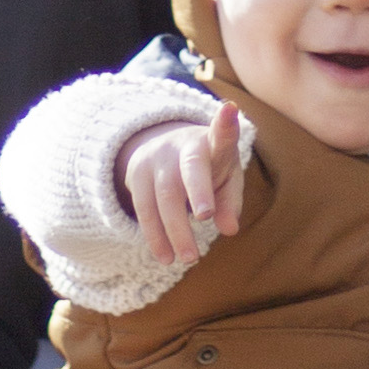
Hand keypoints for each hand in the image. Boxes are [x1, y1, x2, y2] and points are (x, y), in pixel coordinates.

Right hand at [118, 100, 248, 272]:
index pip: (221, 132)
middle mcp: (182, 145)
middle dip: (196, 201)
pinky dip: (155, 235)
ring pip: (162, 196)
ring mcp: (156, 157)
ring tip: (187, 258)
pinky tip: (165, 255)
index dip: (225, 124)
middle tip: (201, 245)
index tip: (230, 110)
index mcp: (212, 142)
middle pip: (188, 171)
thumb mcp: (226, 178)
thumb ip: (231, 202)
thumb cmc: (209, 167)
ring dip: (173, 232)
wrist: (166, 148)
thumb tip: (230, 229)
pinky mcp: (137, 173)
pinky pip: (143, 208)